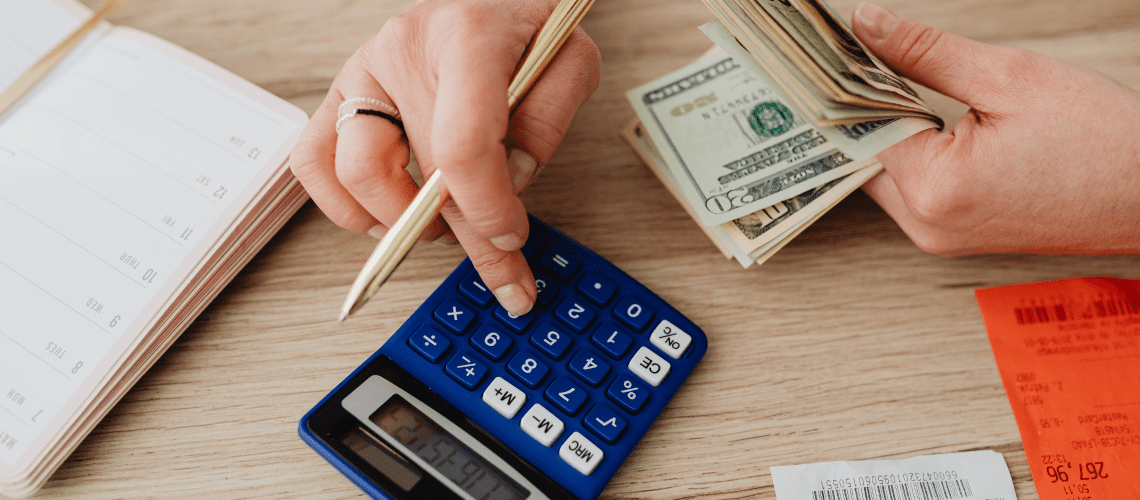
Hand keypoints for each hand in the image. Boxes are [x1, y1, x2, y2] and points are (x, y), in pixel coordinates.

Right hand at [291, 0, 600, 314]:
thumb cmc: (523, 27)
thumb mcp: (569, 61)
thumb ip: (549, 122)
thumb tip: (510, 184)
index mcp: (465, 37)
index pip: (463, 143)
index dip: (487, 208)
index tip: (512, 238)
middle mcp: (401, 51)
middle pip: (417, 172)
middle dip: (465, 237)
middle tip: (501, 270)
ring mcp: (363, 73)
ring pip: (353, 174)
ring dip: (399, 222)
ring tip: (442, 227)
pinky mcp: (343, 96)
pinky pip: (313, 163)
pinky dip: (346, 206)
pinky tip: (390, 216)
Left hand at [851, 3, 1139, 254]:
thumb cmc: (1100, 138)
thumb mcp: (1008, 76)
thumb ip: (924, 51)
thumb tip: (866, 24)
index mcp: (934, 190)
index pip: (862, 126)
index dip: (850, 81)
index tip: (838, 47)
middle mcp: (926, 225)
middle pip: (865, 154)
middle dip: (865, 104)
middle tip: (860, 55)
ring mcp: (939, 237)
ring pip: (885, 171)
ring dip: (889, 127)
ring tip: (897, 80)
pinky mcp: (954, 236)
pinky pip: (912, 188)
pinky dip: (913, 151)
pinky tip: (925, 116)